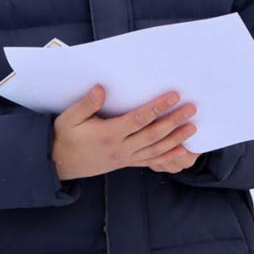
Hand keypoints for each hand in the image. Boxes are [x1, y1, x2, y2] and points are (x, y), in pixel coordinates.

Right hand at [52, 86, 197, 180]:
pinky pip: (151, 161)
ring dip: (176, 138)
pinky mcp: (127, 163)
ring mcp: (126, 158)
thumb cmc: (65, 137)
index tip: (174, 96)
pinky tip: (182, 151)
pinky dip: (168, 156)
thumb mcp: (69, 119)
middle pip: (153, 134)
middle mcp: (121, 148)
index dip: (158, 107)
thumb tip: (100, 89)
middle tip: (192, 109)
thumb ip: (86, 104)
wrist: (60, 164)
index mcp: (109, 134)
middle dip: (174, 121)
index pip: (139, 119)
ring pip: (156, 149)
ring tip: (193, 128)